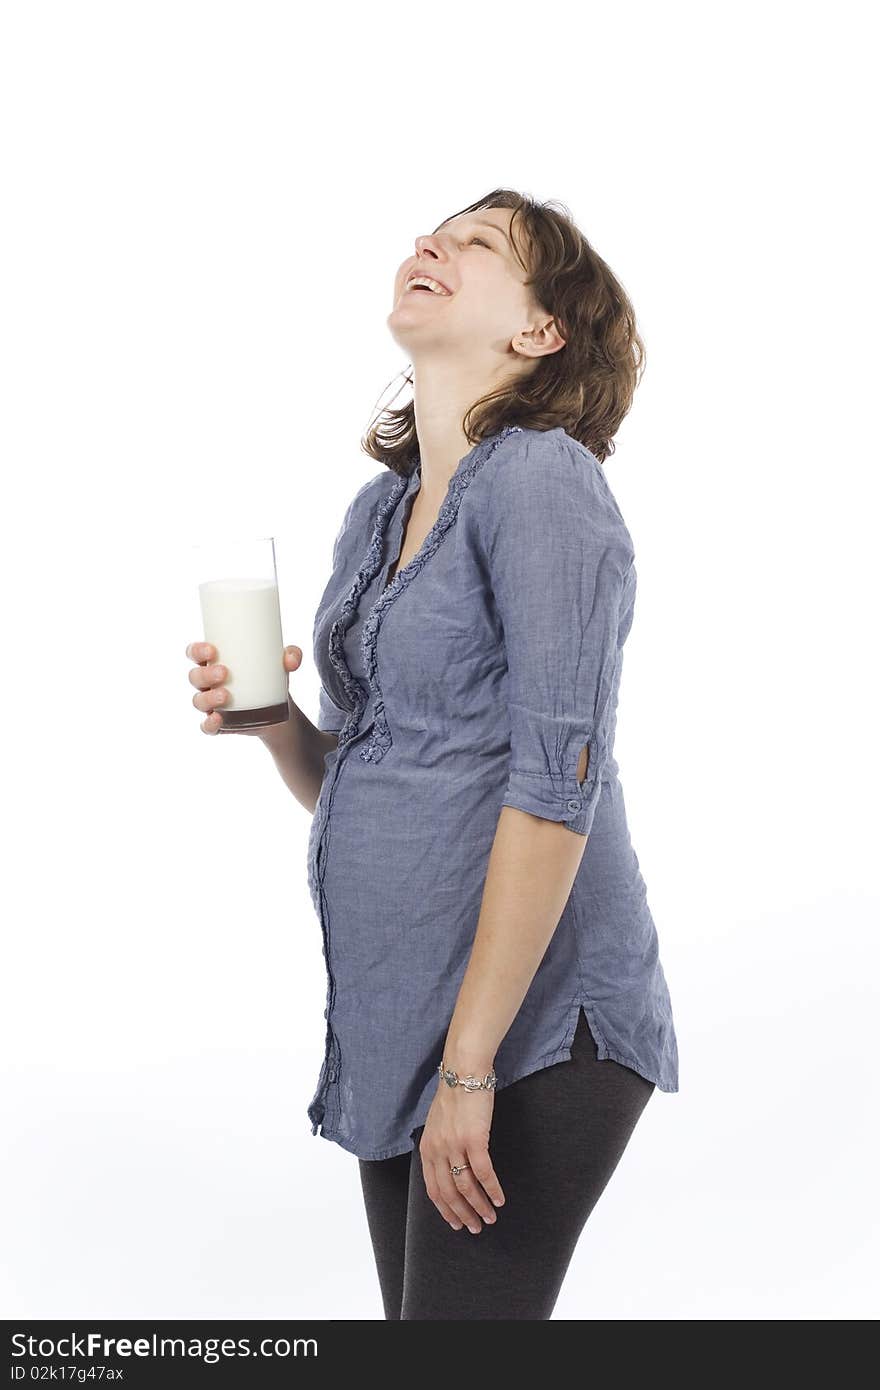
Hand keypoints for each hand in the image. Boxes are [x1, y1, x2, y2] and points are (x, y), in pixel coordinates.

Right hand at [186, 641, 302, 735]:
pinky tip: (218, 719)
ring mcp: (211, 705)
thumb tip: (291, 659)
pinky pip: (206, 726)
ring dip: (208, 698)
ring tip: (226, 696)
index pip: (194, 653)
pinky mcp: (219, 724)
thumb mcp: (282, 665)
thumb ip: (291, 656)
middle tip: (224, 672)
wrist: (279, 709)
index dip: (197, 650)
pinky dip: (209, 724)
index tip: (213, 650)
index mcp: (214, 662)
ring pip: (198, 701)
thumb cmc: (271, 677)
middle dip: (205, 674)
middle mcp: (207, 683)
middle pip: (195, 677)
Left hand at [419, 1079, 505, 1233]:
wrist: (464, 1070)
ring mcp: (455, 1145)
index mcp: (428, 1147)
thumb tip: (449, 1165)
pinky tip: (500, 1199)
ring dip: (479, 1206)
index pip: (433, 1189)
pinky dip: (492, 1189)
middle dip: (462, 1214)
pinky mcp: (474, 1139)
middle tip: (475, 1228)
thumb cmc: (455, 1094)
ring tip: (490, 1218)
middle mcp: (438, 1150)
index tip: (455, 1223)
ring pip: (465, 1187)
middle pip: (448, 1193)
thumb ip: (440, 1145)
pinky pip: (483, 1172)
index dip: (444, 1210)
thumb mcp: (438, 1123)